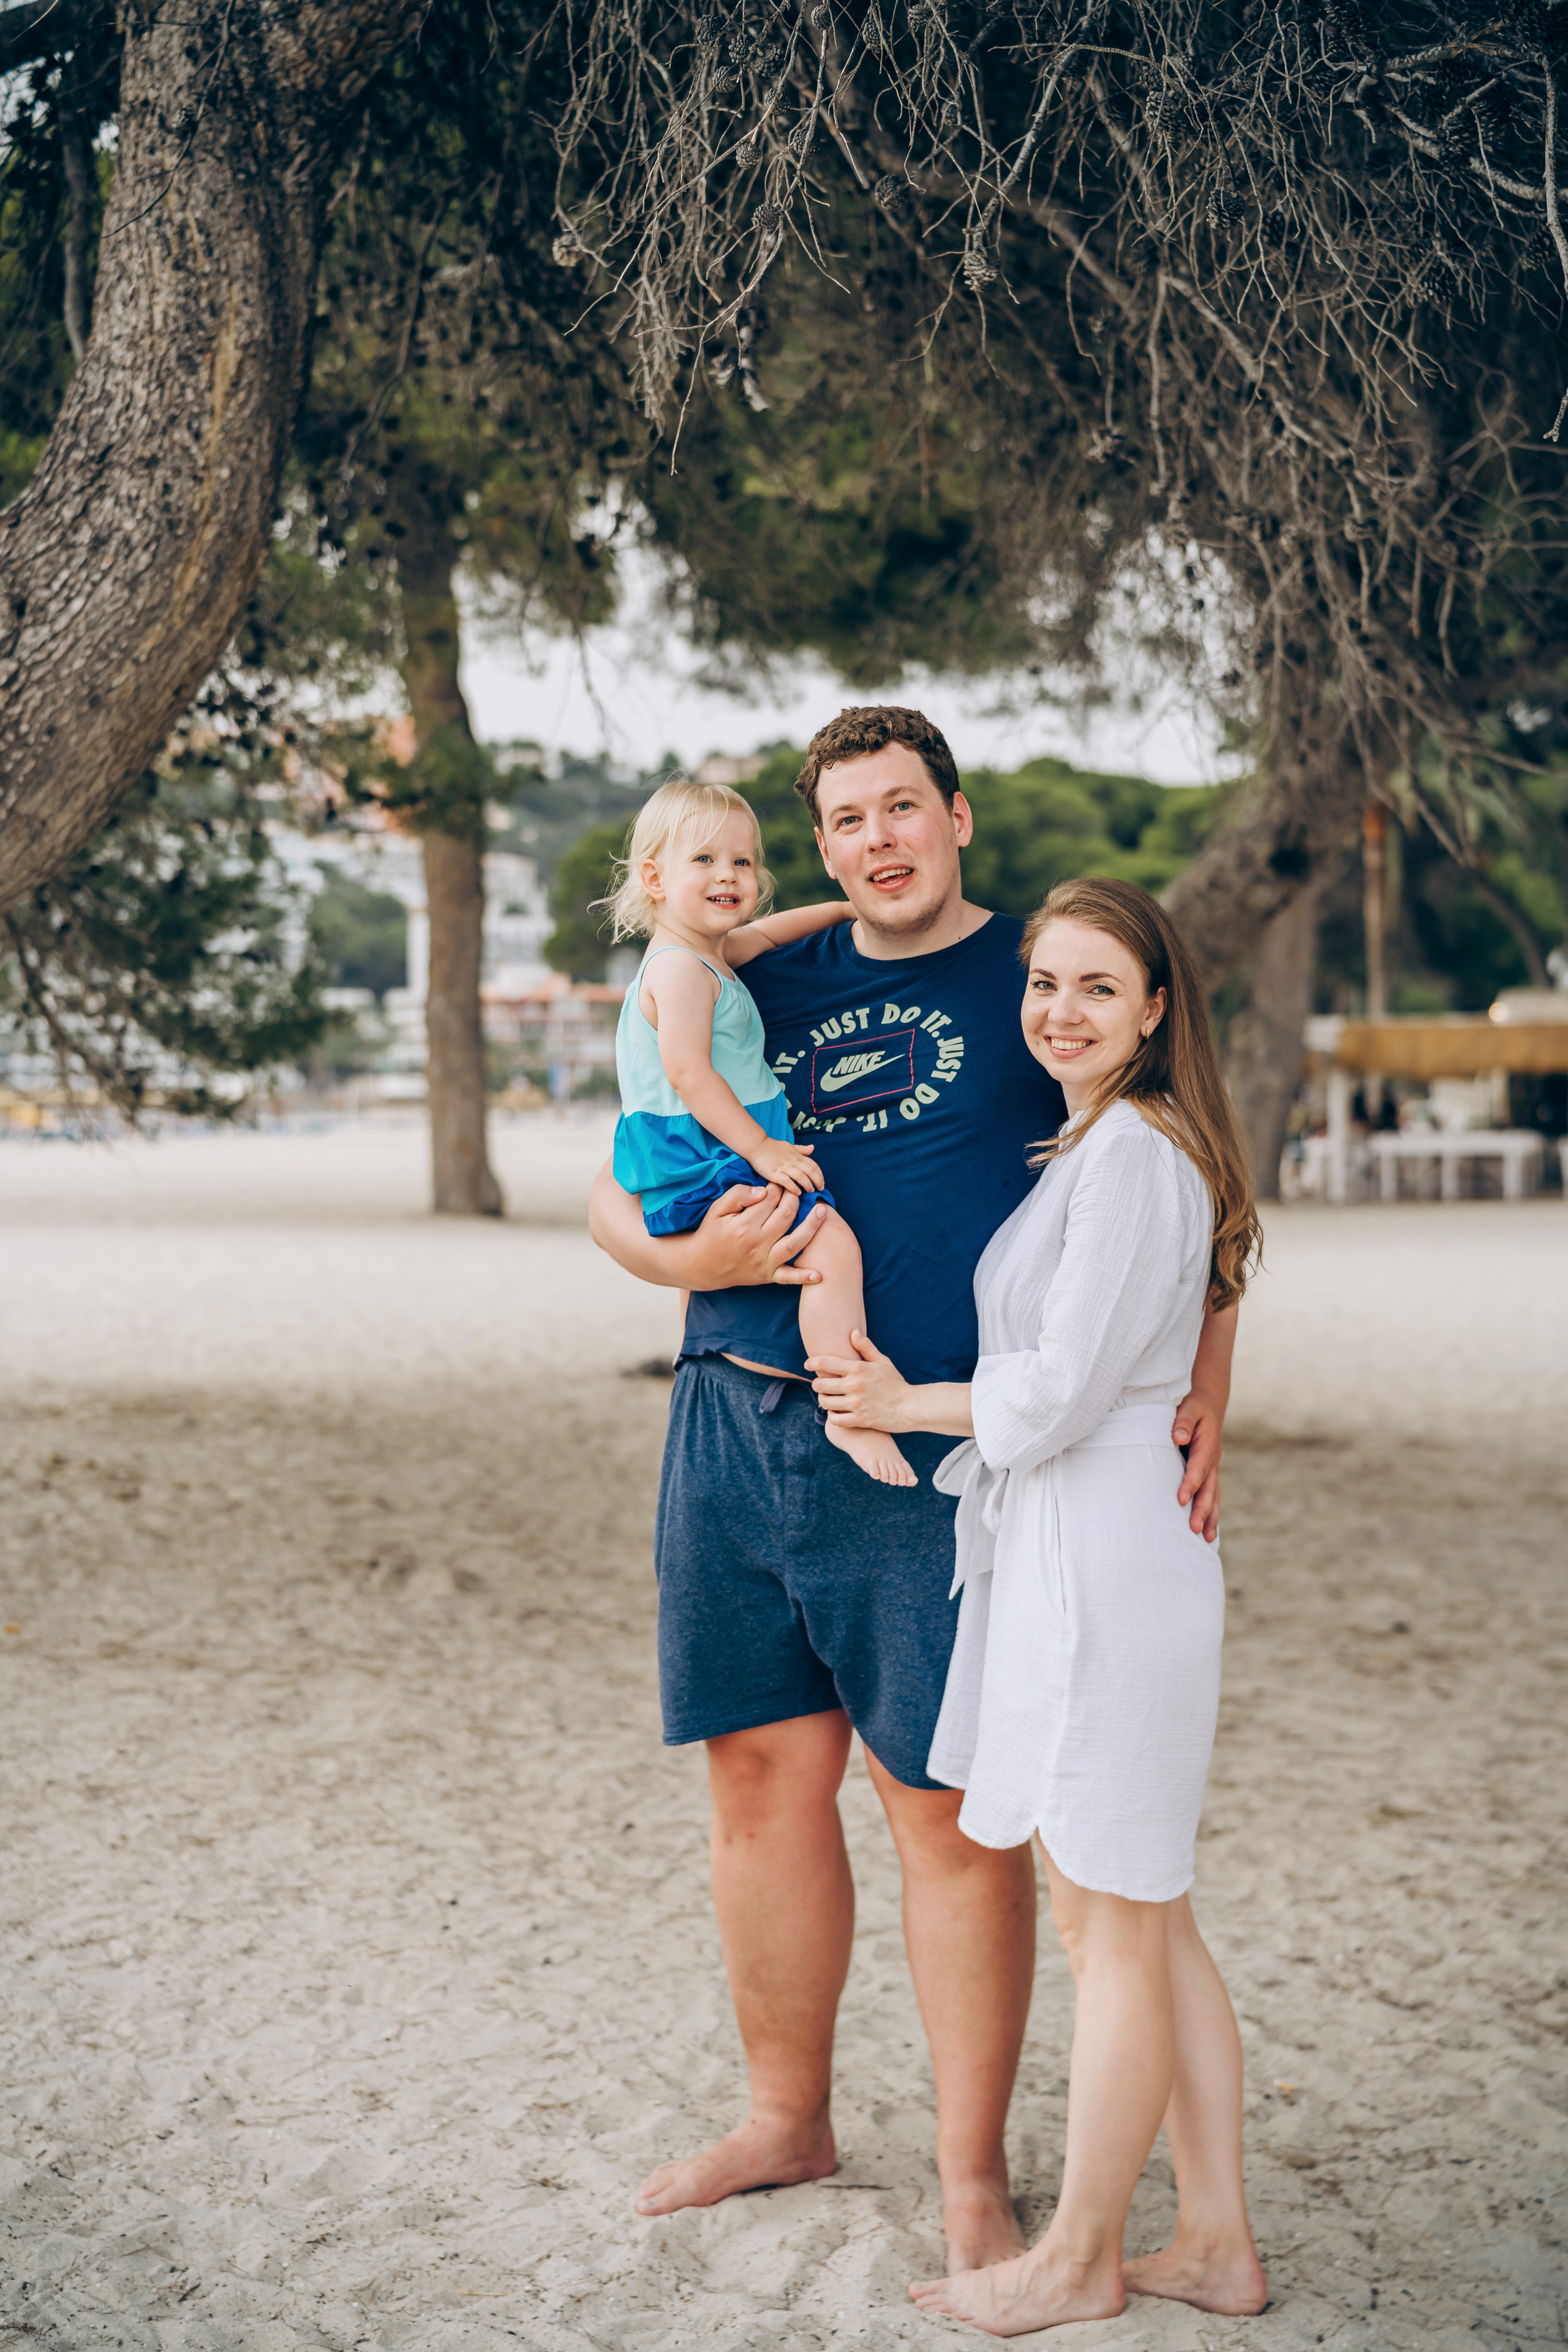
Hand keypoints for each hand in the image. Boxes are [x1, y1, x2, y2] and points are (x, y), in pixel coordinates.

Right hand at [697, 1181, 827, 1286]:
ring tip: (823, 1211)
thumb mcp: (717, 1210)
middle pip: (785, 1216)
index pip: (769, 1200)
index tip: (780, 1182)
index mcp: (743, 1226)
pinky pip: (788, 1277)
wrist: (702, 1265)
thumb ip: (738, 1195)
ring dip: (812, 1227)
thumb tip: (763, 1190)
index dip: (777, 1187)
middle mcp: (757, 1244)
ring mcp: (764, 1262)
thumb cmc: (711, 1233)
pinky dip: (803, 1277)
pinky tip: (819, 1275)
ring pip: (794, 1243)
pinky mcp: (767, 1275)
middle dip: (794, 1199)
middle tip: (797, 1191)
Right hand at [749, 1136, 820, 1194]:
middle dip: (817, 1181)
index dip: (820, 1175)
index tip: (822, 1182)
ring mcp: (783, 1167)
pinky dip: (793, 1187)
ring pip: (800, 1176)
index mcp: (796, 1155)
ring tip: (810, 1191)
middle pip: (810, 1171)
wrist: (757, 1146)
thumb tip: (812, 1148)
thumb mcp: (789, 1146)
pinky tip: (797, 1193)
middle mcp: (792, 1161)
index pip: (813, 1165)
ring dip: (807, 1184)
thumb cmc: (773, 1147)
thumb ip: (801, 1149)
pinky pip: (787, 1181)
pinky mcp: (774, 1173)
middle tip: (819, 1189)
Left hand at [807, 1330, 910, 1429]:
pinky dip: (832, 1416)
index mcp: (858, 1368)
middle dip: (817, 1384)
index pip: (826, 1362)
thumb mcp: (883, 1362)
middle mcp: (854, 1385)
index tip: (807, 1364)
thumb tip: (853, 1332)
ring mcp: (856, 1403)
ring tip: (827, 1399)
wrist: (910, 1407)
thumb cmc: (896, 1383)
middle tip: (820, 1385)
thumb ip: (866, 1347)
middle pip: (820, 1384)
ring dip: (824, 1401)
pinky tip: (835, 1412)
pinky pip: (835, 1419)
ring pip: (825, 1402)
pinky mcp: (859, 1419)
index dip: (812, 1362)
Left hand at [1173, 1387, 1222, 1541]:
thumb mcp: (1189, 1407)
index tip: (1180, 1500)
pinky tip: (1208, 1530)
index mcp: (1207, 1446)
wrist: (1208, 1404)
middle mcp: (1212, 1461)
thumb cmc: (1195, 1406)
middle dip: (1203, 1510)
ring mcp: (1212, 1468)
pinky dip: (1211, 1511)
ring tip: (1208, 1539)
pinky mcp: (1208, 1473)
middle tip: (1195, 1530)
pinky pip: (1211, 1494)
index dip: (1190, 1484)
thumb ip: (1183, 1421)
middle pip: (1209, 1489)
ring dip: (1211, 1517)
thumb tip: (1178, 1438)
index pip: (1198, 1469)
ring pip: (1213, 1496)